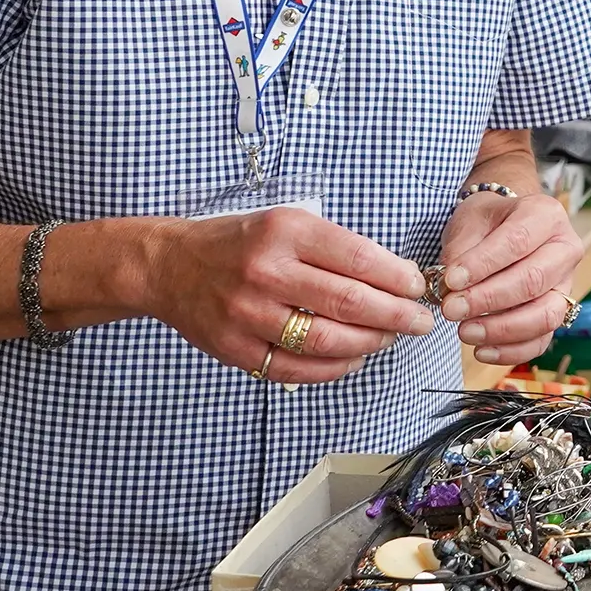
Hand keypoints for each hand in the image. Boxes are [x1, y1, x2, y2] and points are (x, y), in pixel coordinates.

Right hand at [138, 209, 434, 385]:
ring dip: (370, 343)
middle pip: (350, 303)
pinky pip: (297, 367)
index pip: (358, 258)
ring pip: (327, 341)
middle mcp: (266, 271)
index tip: (419, 287)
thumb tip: (394, 277)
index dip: (398, 278)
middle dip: (397, 316)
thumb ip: (334, 247)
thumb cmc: (239, 242)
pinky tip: (354, 357)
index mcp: (284, 231)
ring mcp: (248, 314)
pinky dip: (335, 367)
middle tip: (421, 322)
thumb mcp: (286, 222)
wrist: (169, 265)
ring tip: (390, 338)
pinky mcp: (236, 349)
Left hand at [437, 191, 583, 367]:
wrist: (504, 229)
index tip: (451, 280)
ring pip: (545, 316)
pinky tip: (481, 351)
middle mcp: (565, 250)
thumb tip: (453, 288)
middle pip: (533, 281)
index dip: (483, 265)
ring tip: (465, 331)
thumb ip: (462, 251)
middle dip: (488, 300)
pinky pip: (542, 341)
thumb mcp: (470, 221)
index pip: (517, 242)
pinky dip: (511, 351)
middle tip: (452, 309)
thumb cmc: (488, 223)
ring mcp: (565, 285)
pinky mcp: (558, 314)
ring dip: (501, 329)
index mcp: (546, 216)